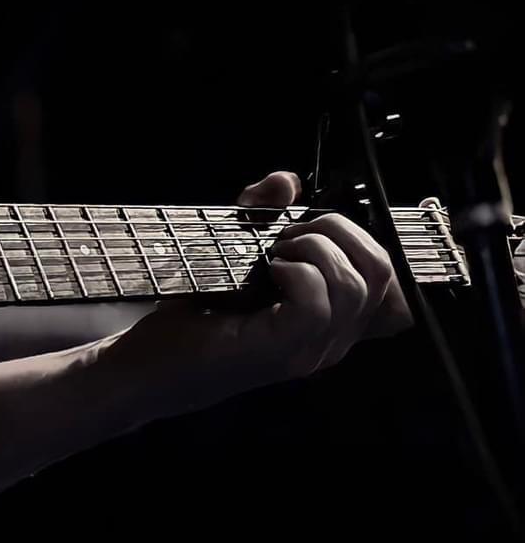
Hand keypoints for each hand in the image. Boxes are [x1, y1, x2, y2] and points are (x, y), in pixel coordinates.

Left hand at [102, 169, 412, 419]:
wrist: (147, 363)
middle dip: (338, 230)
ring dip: (314, 248)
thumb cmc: (193, 312)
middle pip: (383, 272)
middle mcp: (331, 340)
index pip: (394, 284)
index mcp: (332, 321)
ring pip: (358, 285)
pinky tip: (266, 271)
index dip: (362, 240)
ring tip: (272, 253)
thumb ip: (261, 214)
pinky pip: (319, 304)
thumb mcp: (232, 251)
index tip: (309, 231)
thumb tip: (285, 179)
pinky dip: (296, 271)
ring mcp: (310, 350)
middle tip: (285, 234)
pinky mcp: (281, 352)